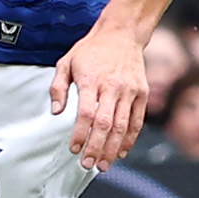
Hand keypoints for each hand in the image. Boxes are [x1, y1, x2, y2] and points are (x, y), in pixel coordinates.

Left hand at [53, 21, 149, 168]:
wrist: (122, 33)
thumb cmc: (91, 50)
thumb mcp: (66, 62)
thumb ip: (58, 88)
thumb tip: (56, 112)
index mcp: (92, 80)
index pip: (86, 113)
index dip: (80, 134)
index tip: (74, 149)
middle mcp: (112, 86)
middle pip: (105, 124)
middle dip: (96, 147)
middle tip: (88, 164)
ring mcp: (130, 91)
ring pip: (122, 126)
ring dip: (113, 149)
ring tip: (104, 164)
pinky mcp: (142, 93)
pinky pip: (137, 121)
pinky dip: (130, 139)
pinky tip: (122, 151)